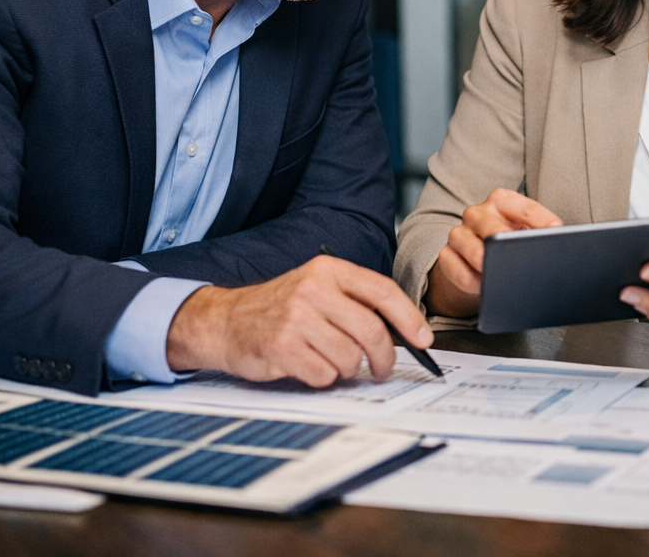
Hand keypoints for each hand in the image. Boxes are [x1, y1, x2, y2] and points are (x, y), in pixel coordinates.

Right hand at [165, 254, 432, 387]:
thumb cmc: (279, 307)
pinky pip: (324, 375)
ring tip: (333, 362)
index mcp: (329, 270)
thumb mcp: (318, 288)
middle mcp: (314, 290)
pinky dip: (324, 378)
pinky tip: (309, 366)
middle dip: (385, 358)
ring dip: (348, 369)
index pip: (383, 292)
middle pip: (372, 331)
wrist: (224, 320)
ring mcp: (296, 319)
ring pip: (350, 358)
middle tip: (382, 369)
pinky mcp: (281, 348)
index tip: (424, 340)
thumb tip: (405, 331)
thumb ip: (356, 301)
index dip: (410, 319)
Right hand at [426, 188, 563, 316]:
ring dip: (489, 267)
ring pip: (474, 251)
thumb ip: (538, 232)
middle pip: (494, 229)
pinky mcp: (446, 255)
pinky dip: (472, 282)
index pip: (525, 208)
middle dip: (507, 245)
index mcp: (501, 201)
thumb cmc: (506, 243)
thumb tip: (555, 240)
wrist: (474, 261)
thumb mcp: (523, 232)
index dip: (542, 220)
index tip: (556, 230)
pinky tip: (483, 287)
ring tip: (501, 278)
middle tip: (519, 258)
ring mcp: (459, 233)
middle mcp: (477, 213)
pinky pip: (458, 271)